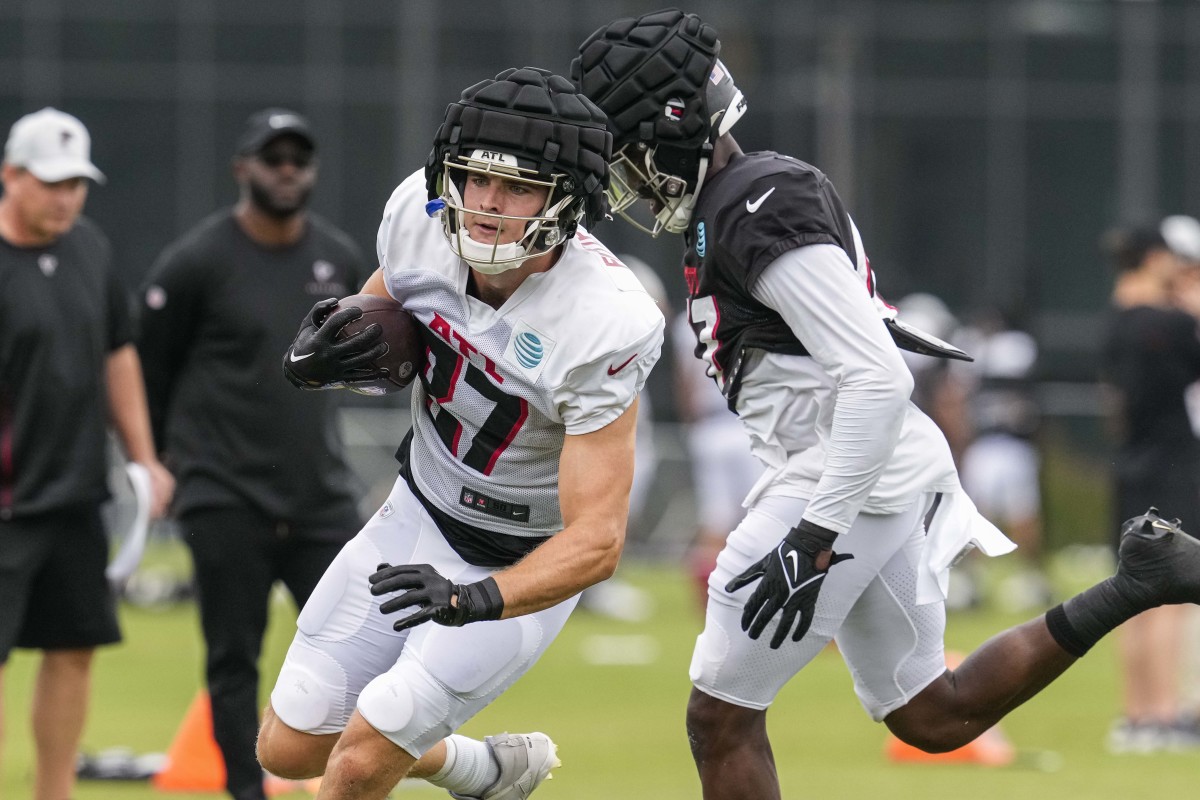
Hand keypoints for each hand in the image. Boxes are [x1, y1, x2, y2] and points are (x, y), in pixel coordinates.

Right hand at [282, 298, 388, 391]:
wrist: (296, 372)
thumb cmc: (304, 343)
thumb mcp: (307, 326)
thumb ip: (319, 310)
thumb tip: (336, 300)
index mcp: (319, 339)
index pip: (336, 323)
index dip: (349, 314)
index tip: (359, 311)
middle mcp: (327, 354)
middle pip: (354, 343)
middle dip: (369, 335)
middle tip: (379, 328)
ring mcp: (335, 368)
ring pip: (360, 360)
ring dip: (375, 352)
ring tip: (385, 346)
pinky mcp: (340, 379)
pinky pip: (360, 377)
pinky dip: (375, 375)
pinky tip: (387, 372)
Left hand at [368, 563, 504, 631]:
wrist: (463, 602)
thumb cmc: (434, 589)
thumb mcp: (419, 578)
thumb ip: (400, 573)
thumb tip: (378, 566)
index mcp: (425, 570)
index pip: (401, 570)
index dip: (385, 574)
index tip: (371, 580)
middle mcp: (431, 579)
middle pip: (404, 580)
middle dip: (386, 585)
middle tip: (372, 591)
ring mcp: (436, 594)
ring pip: (410, 598)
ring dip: (394, 604)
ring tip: (381, 609)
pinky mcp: (439, 609)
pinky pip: (420, 616)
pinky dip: (407, 621)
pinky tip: (396, 626)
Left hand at [725, 519, 853, 648]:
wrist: (807, 547)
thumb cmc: (782, 554)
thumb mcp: (761, 564)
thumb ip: (744, 577)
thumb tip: (727, 588)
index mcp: (767, 585)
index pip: (752, 607)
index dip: (747, 618)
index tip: (744, 627)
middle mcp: (779, 594)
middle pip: (765, 617)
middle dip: (757, 629)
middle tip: (753, 636)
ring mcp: (795, 598)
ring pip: (785, 623)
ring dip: (778, 636)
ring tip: (773, 645)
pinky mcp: (809, 599)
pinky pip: (805, 619)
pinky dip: (800, 630)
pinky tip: (795, 638)